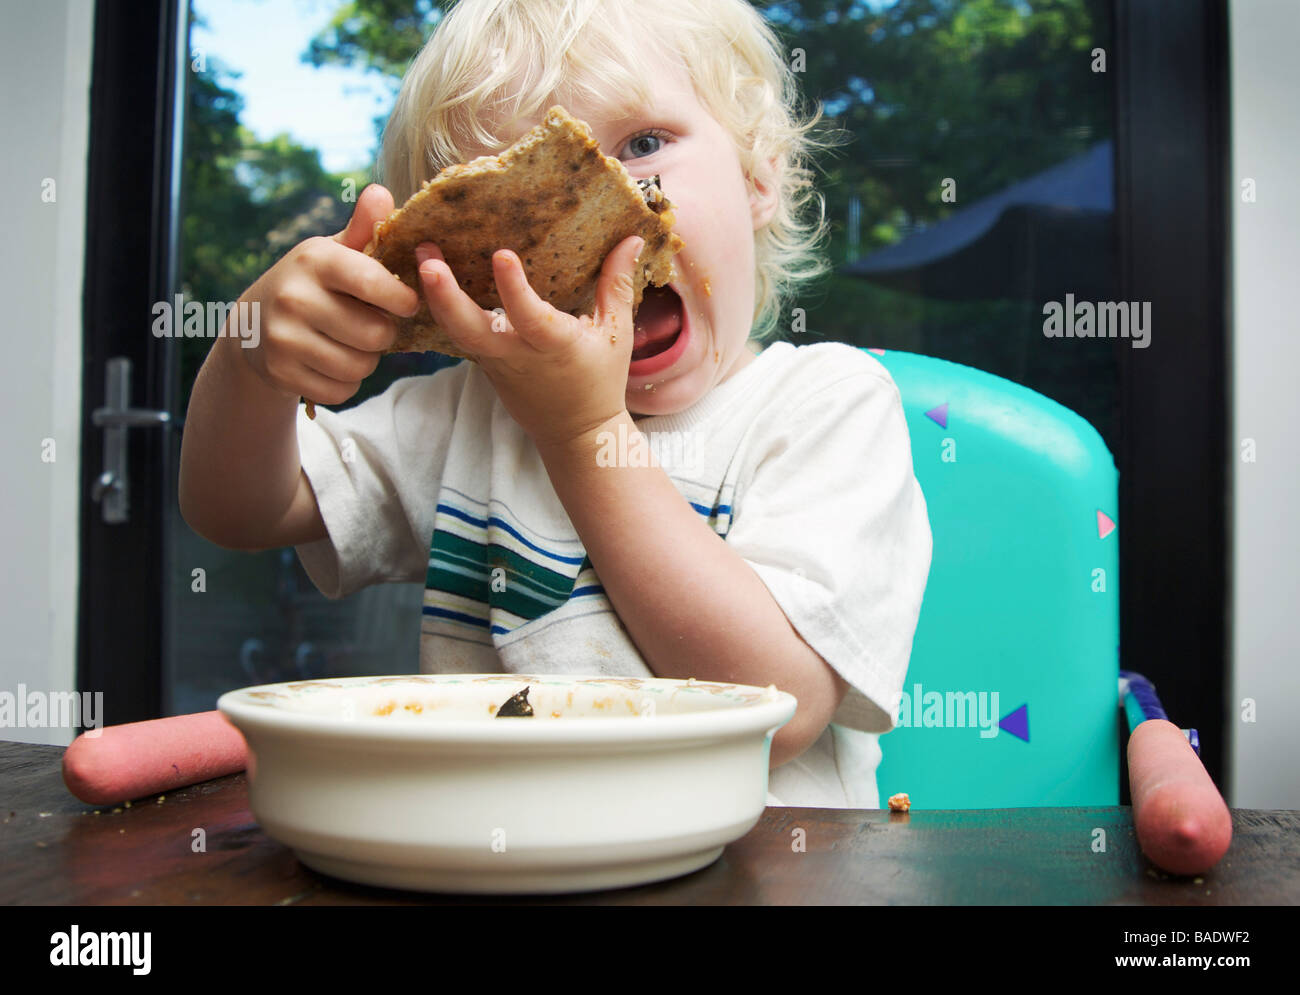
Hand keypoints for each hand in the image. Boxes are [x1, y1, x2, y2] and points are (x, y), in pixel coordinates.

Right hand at [235, 184, 420, 405]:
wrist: (253, 324)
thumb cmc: (313, 283)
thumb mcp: (334, 252)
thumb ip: (363, 228)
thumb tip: (382, 193)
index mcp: (314, 260)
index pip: (373, 282)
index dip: (402, 299)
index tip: (406, 303)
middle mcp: (294, 296)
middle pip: (376, 334)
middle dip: (383, 334)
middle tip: (370, 324)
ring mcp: (283, 337)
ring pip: (361, 366)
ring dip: (366, 360)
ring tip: (350, 342)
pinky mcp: (280, 373)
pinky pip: (342, 390)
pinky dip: (346, 382)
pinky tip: (331, 362)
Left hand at [415, 235, 644, 447]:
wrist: (576, 434)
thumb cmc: (599, 381)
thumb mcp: (616, 334)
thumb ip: (618, 284)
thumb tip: (633, 238)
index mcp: (554, 346)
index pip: (530, 317)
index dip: (513, 288)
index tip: (500, 255)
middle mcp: (517, 355)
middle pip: (470, 330)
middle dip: (446, 295)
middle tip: (428, 259)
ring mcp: (495, 362)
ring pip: (455, 333)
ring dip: (434, 297)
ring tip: (422, 256)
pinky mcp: (484, 365)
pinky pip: (458, 335)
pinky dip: (442, 308)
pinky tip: (430, 277)